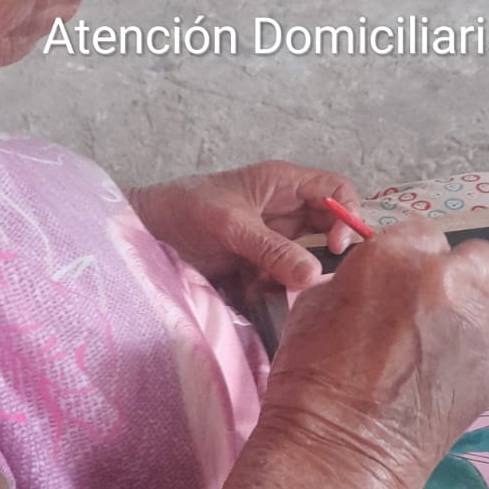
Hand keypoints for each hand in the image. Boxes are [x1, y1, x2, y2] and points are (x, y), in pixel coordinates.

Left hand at [128, 163, 362, 289]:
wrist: (142, 238)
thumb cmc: (182, 211)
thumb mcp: (229, 225)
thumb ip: (270, 248)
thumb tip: (312, 274)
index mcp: (283, 184)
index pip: (335, 190)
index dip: (346, 214)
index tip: (337, 245)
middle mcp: (285, 212)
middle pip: (330, 229)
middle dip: (333, 254)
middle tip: (326, 280)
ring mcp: (273, 242)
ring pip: (310, 260)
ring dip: (309, 277)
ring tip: (302, 296)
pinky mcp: (260, 269)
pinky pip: (287, 281)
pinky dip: (287, 292)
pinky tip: (280, 303)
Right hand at [260, 221, 488, 488]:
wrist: (340, 448)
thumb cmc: (311, 377)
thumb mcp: (318, 304)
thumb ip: (366, 279)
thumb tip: (383, 283)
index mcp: (397, 257)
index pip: (423, 234)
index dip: (412, 258)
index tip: (401, 281)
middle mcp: (448, 282)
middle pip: (477, 257)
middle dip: (457, 275)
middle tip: (431, 306)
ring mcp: (478, 326)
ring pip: (488, 302)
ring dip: (466, 314)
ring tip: (433, 349)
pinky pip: (488, 345)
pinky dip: (468, 354)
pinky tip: (438, 379)